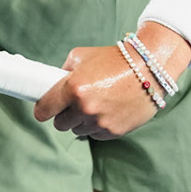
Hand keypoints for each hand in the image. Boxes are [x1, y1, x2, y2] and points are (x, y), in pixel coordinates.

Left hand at [32, 25, 190, 140]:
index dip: (41, 110)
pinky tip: (106, 111)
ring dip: (81, 121)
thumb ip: (64, 71)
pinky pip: (96, 135)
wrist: (148, 69)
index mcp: (73, 88)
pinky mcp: (114, 131)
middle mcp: (85, 108)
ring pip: (78, 131)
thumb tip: (52, 84)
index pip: (44, 110)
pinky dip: (97, 126)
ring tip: (94, 105)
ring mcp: (100, 122)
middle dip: (63, 115)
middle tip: (71, 105)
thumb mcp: (81, 56)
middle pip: (60, 124)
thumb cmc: (113, 59)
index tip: (43, 110)